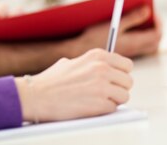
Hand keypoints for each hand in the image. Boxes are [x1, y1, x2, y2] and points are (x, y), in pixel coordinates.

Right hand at [16, 49, 132, 121]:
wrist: (38, 95)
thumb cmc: (52, 80)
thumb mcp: (72, 62)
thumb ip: (90, 64)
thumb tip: (105, 69)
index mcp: (97, 55)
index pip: (126, 64)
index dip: (121, 73)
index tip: (115, 79)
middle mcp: (102, 68)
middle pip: (128, 81)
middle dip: (119, 88)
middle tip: (106, 92)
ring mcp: (102, 86)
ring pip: (124, 96)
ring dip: (114, 100)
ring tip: (98, 100)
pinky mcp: (100, 104)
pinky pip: (114, 108)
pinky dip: (105, 110)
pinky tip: (90, 106)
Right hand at [76, 6, 162, 57]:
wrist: (79, 51)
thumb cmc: (94, 37)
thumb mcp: (114, 24)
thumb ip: (132, 18)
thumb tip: (148, 10)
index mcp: (134, 42)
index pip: (157, 33)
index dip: (158, 22)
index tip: (153, 11)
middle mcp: (134, 50)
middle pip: (155, 41)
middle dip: (155, 28)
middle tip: (150, 16)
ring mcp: (129, 53)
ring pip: (149, 46)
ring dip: (148, 35)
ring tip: (142, 22)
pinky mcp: (123, 53)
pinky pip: (139, 49)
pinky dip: (140, 40)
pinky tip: (130, 32)